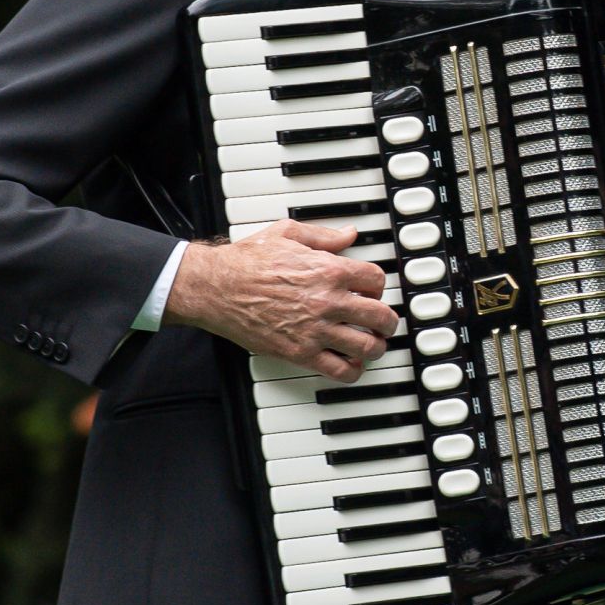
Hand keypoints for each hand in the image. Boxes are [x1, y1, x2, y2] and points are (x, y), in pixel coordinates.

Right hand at [163, 220, 398, 381]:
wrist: (217, 287)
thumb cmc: (247, 261)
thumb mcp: (288, 234)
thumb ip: (324, 236)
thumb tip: (349, 235)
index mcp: (329, 269)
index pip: (376, 280)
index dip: (378, 286)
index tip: (372, 291)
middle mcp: (328, 301)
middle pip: (380, 316)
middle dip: (387, 321)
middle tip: (383, 322)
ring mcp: (316, 330)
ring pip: (367, 346)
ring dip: (375, 346)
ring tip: (372, 344)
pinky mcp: (300, 352)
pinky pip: (340, 370)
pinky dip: (353, 371)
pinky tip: (352, 364)